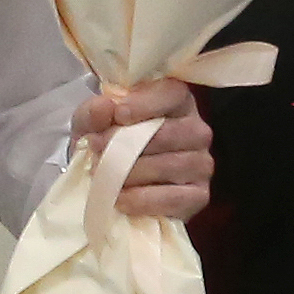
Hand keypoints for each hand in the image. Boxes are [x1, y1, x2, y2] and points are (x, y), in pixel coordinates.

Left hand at [73, 78, 213, 220]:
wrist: (109, 182)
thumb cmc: (107, 143)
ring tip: (104, 176)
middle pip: (169, 133)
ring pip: (170, 165)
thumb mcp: (91, 123)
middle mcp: (196, 131)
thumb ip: (94, 112)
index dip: (147, 103)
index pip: (173, 94)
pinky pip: (174, 197)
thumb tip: (105, 107)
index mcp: (176, 103)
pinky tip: (120, 199)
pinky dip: (143, 199)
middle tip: (97, 150)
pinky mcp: (199, 195)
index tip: (119, 114)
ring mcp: (201, 164)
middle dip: (128, 143)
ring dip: (131, 172)